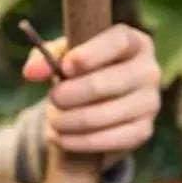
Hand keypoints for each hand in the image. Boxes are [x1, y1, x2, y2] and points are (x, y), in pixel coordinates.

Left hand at [22, 23, 161, 171]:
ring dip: (70, 120)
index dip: (92, 54)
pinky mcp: (143, 130)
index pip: (119, 42)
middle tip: (53, 97)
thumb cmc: (78, 69)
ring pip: (106, 114)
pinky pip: (111, 139)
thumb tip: (31, 72)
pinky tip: (60, 137)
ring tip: (53, 118)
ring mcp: (150, 102)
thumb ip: (43, 58)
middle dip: (73, 93)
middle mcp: (148, 70)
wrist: (95, 101)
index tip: (66, 67)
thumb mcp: (60, 56)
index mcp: (133, 42)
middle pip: (110, 82)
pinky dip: (79, 141)